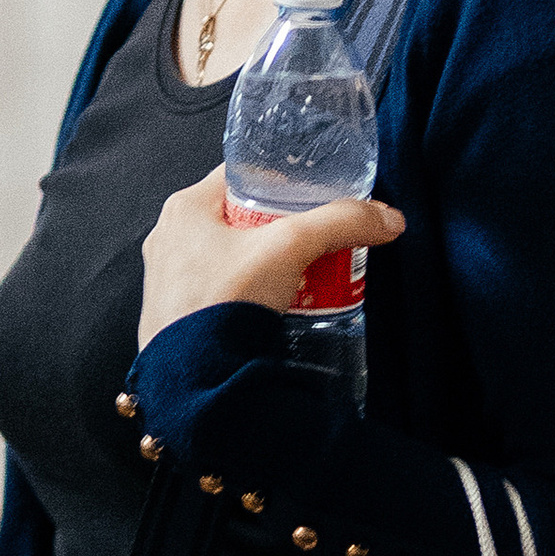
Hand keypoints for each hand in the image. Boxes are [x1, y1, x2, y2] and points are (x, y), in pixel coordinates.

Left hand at [139, 164, 402, 350]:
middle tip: (311, 238)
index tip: (309, 193)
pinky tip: (274, 305)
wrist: (198, 379)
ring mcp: (167, 281)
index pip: (238, 175)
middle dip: (276, 227)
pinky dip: (246, 292)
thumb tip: (387, 218)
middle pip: (236, 217)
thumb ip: (341, 224)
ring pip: (227, 256)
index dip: (277, 179)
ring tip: (300, 274)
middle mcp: (168, 239)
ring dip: (263, 262)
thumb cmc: (225, 302)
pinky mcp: (173, 316)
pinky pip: (217, 291)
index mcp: (184, 208)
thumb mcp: (291, 248)